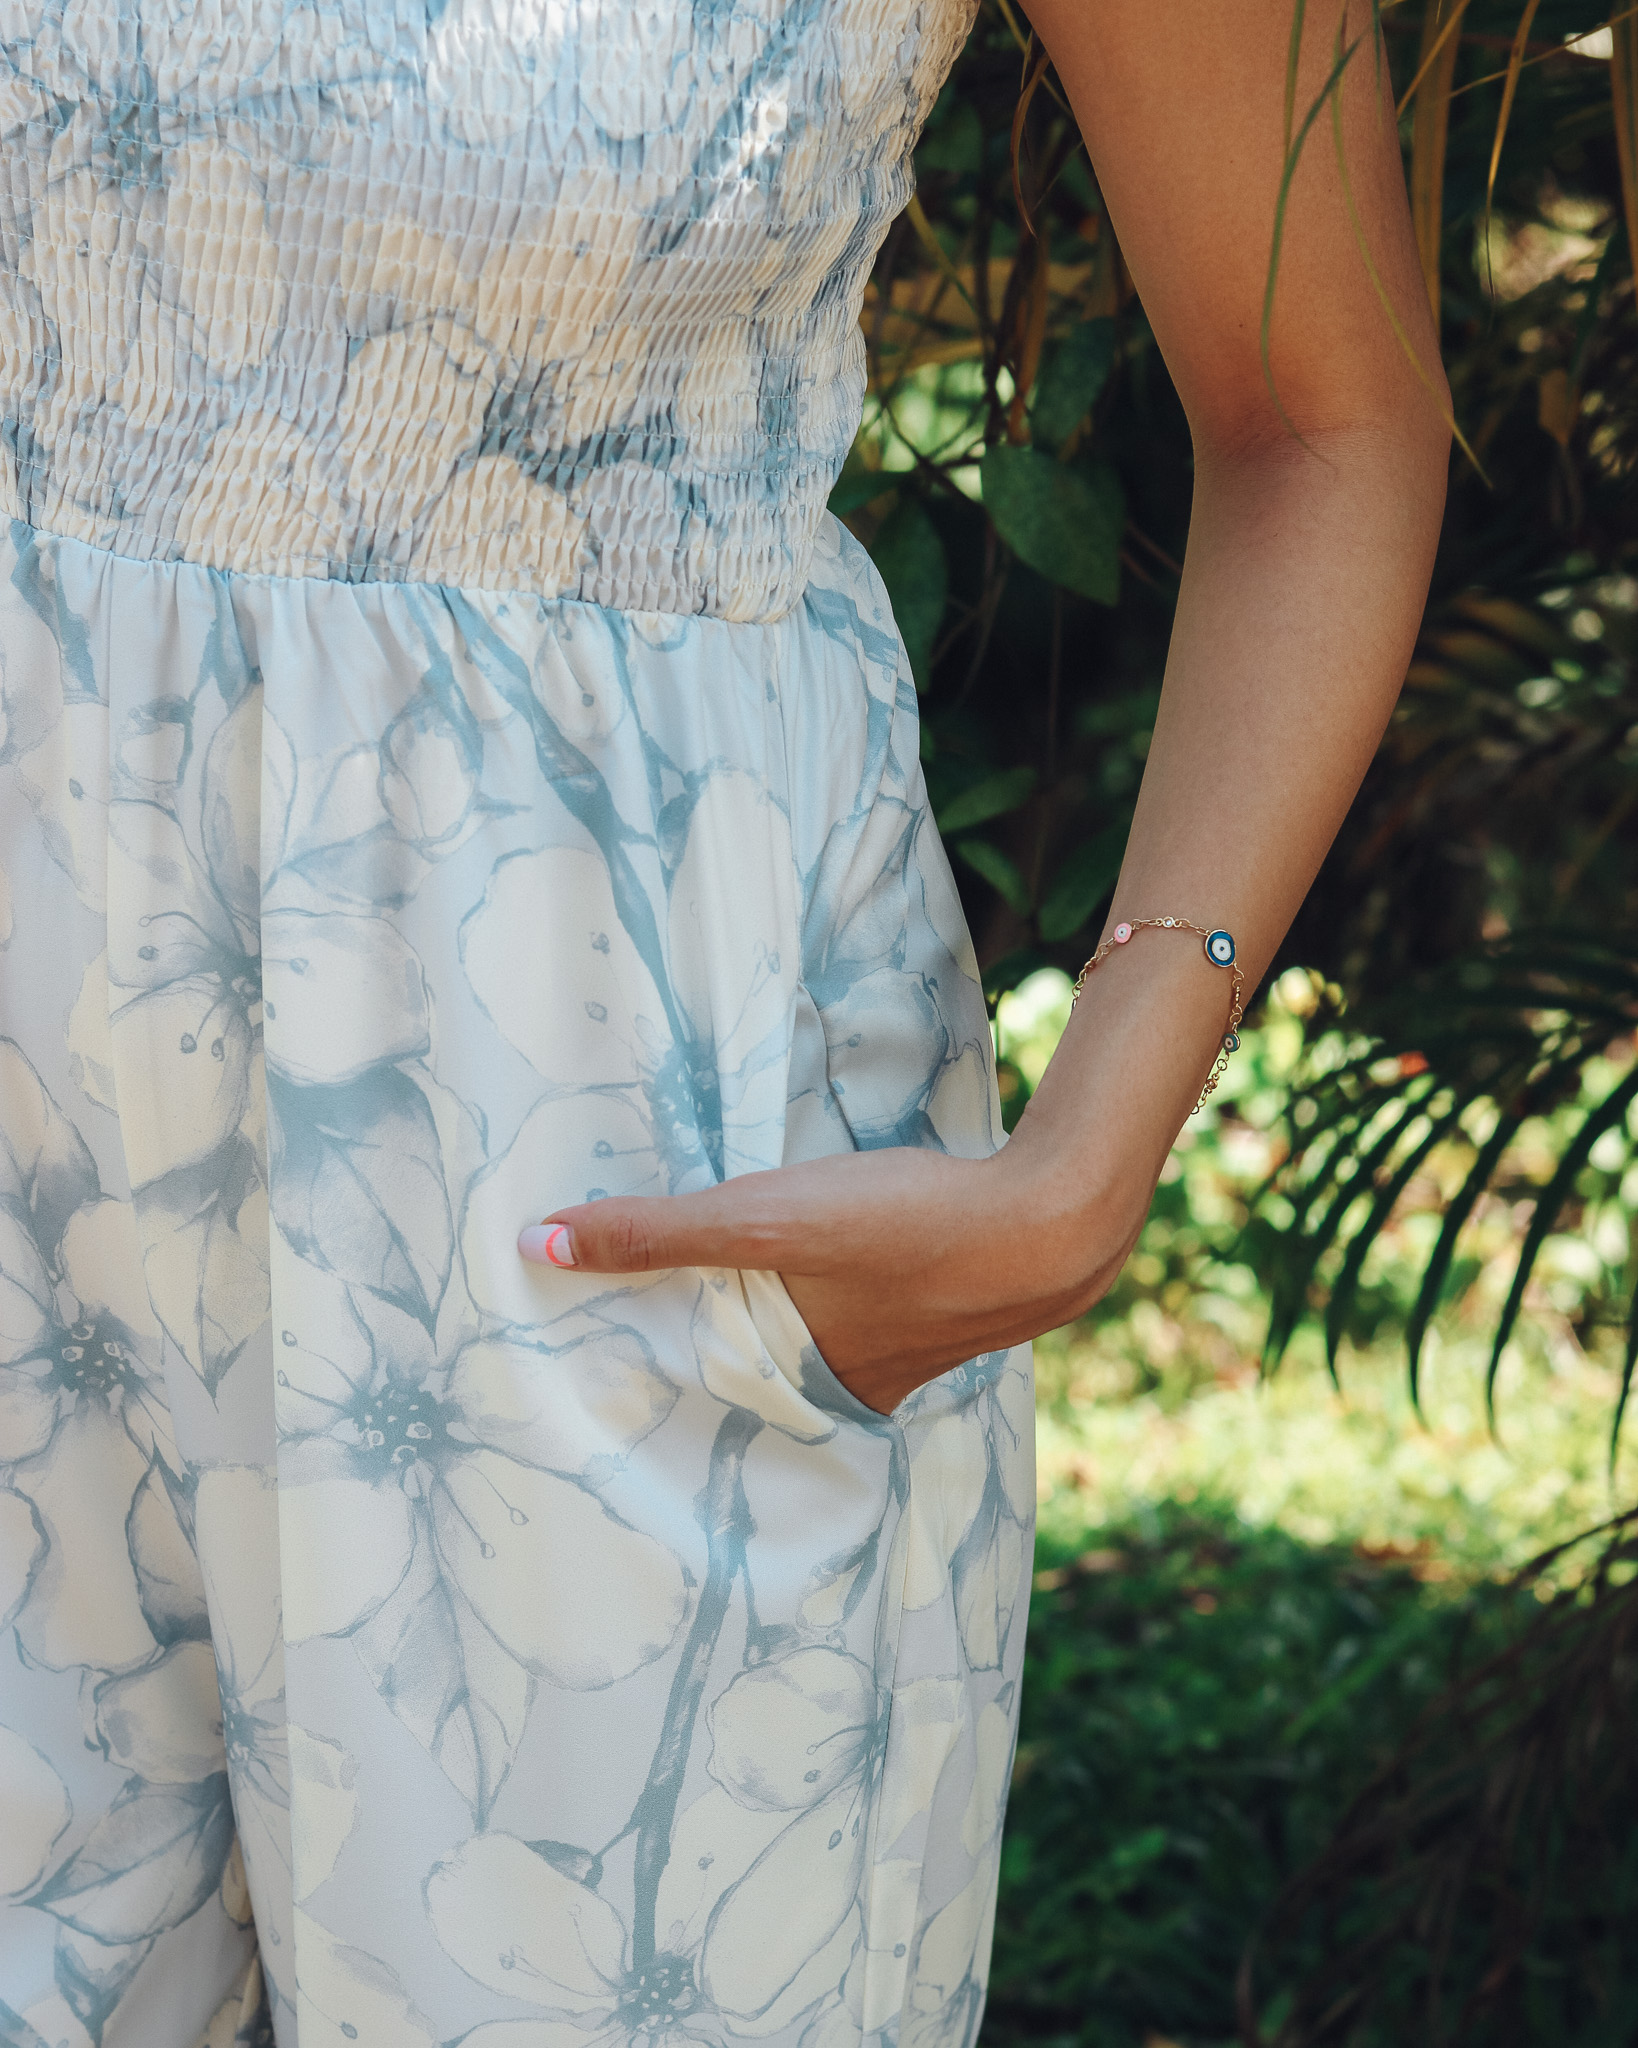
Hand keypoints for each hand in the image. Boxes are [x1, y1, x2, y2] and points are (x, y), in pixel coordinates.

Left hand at [516, 1125, 1147, 1413]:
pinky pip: (865, 1318)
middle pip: (758, 1373)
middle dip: (707, 1359)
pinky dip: (835, 1300)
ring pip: (812, 1346)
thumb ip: (659, 1232)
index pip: (700, 1391)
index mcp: (799, 1380)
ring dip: (775, 1327)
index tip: (589, 1370)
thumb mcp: (766, 1219)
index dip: (650, 1380)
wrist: (1054, 1219)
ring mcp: (906, 1355)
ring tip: (720, 1300)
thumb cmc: (903, 1226)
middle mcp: (851, 1386)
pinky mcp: (943, 1313)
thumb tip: (538, 1243)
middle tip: (637, 1333)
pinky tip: (835, 1269)